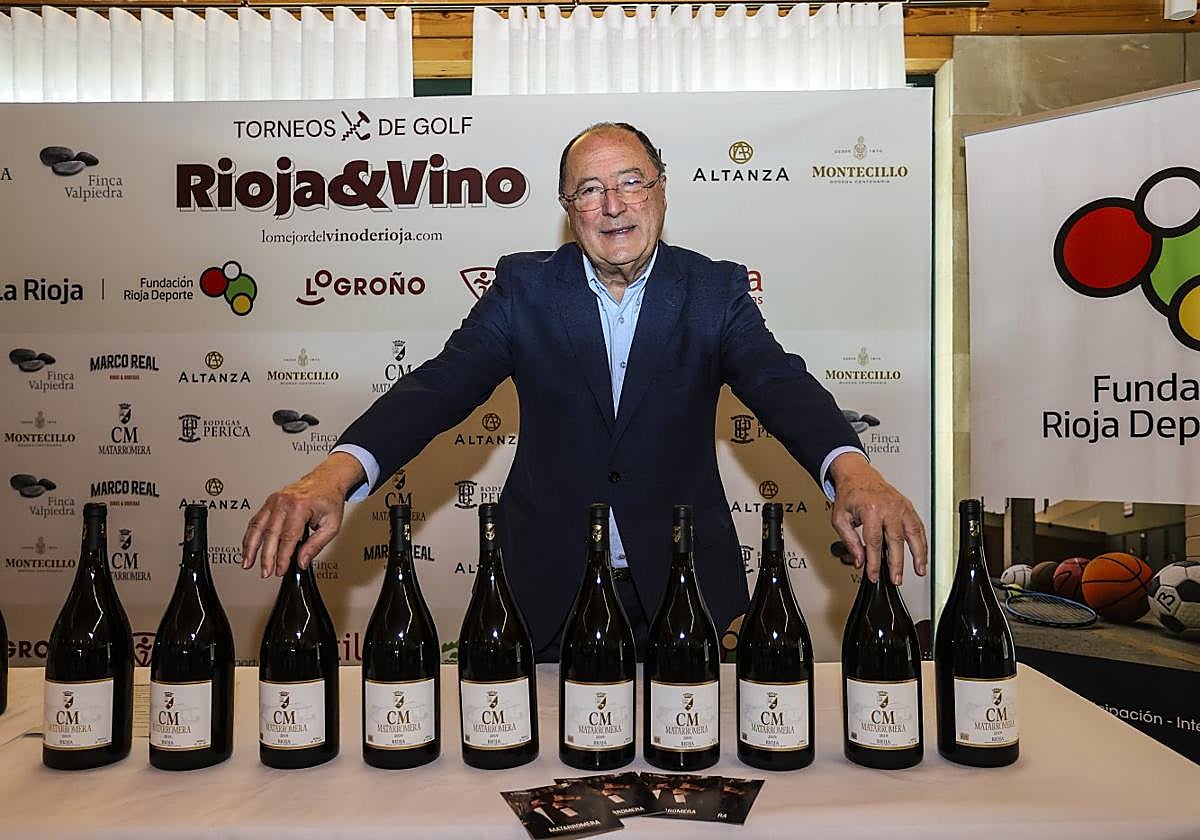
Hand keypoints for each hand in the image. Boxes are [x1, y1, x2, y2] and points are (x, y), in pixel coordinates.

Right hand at [241, 452, 365, 577]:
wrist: (327, 480)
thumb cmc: (329, 499)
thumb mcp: (331, 525)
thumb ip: (315, 545)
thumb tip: (301, 562)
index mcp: (300, 506)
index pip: (288, 538)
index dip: (282, 557)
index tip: (280, 570)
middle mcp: (284, 502)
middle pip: (270, 534)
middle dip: (266, 557)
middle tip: (266, 572)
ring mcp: (274, 500)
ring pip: (257, 527)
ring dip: (250, 548)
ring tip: (247, 563)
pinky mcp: (269, 501)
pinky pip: (256, 520)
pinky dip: (250, 536)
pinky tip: (248, 548)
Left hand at [828, 452, 927, 584]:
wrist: (857, 475)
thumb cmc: (849, 495)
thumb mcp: (839, 518)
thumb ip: (849, 541)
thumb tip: (859, 560)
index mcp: (870, 509)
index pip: (873, 542)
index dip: (874, 562)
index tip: (874, 574)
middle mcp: (889, 507)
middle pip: (895, 540)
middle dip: (897, 563)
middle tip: (896, 578)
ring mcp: (901, 506)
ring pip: (914, 533)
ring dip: (918, 554)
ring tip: (920, 570)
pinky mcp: (907, 506)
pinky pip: (918, 526)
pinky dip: (922, 542)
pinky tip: (922, 555)